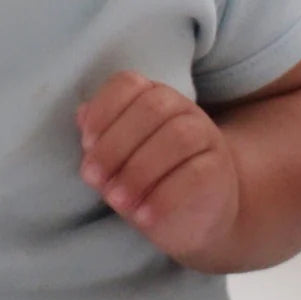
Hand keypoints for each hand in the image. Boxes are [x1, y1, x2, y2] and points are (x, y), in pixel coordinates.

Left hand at [76, 71, 239, 267]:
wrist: (196, 216)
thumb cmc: (148, 181)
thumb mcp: (118, 160)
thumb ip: (101, 137)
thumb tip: (81, 115)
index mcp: (151, 97)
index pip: (128, 84)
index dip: (103, 110)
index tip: (86, 144)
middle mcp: (182, 109)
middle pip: (152, 108)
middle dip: (115, 144)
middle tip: (93, 178)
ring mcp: (205, 137)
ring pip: (178, 137)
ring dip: (139, 171)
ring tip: (116, 200)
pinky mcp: (219, 171)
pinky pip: (196, 174)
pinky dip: (164, 197)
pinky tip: (143, 216)